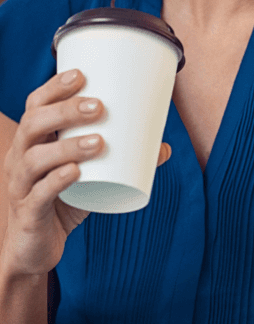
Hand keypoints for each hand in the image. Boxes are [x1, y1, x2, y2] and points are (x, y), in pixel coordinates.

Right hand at [1, 70, 171, 277]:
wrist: (36, 249)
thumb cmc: (64, 201)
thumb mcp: (92, 176)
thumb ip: (123, 160)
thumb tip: (164, 147)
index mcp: (33, 142)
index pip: (35, 105)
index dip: (54, 88)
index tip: (81, 75)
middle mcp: (20, 159)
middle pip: (33, 124)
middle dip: (65, 111)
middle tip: (99, 106)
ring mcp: (21, 187)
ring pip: (34, 159)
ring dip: (67, 146)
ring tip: (99, 141)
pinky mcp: (28, 215)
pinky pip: (37, 195)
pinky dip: (56, 182)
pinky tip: (74, 173)